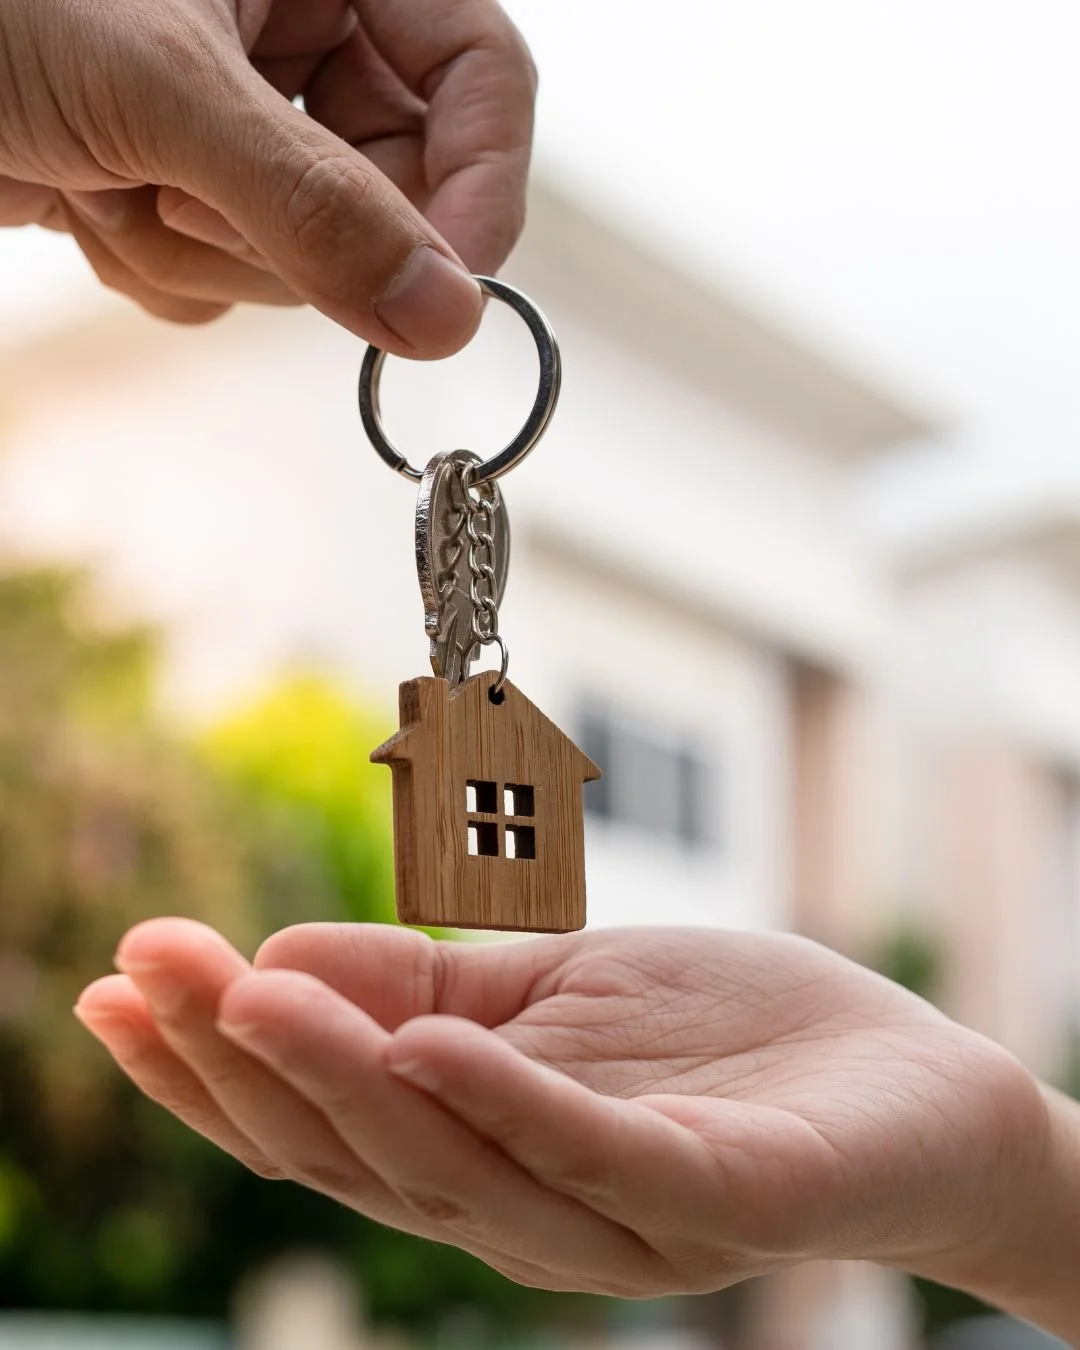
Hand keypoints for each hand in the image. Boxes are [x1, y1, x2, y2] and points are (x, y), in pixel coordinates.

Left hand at [0, 0, 534, 349]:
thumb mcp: (163, 87)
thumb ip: (316, 204)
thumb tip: (448, 317)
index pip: (481, 79)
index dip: (478, 190)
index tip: (447, 293)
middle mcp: (298, 34)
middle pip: (395, 187)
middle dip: (289, 227)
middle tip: (188, 197)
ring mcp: (242, 119)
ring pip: (309, 251)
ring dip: (201, 246)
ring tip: (108, 175)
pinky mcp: (186, 183)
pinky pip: (232, 277)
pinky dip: (157, 264)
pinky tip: (85, 197)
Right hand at [75, 919, 1078, 1329]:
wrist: (910, 1087)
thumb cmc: (723, 1037)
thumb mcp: (554, 990)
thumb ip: (427, 987)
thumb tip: (278, 962)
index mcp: (485, 1154)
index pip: (324, 1122)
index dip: (211, 1066)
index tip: (118, 984)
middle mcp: (532, 1208)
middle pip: (361, 1155)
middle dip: (242, 1066)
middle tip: (151, 971)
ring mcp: (623, 1218)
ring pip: (455, 1165)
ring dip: (344, 1080)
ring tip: (250, 995)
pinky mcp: (718, 1199)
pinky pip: (598, 1155)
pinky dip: (506, 1104)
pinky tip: (429, 1044)